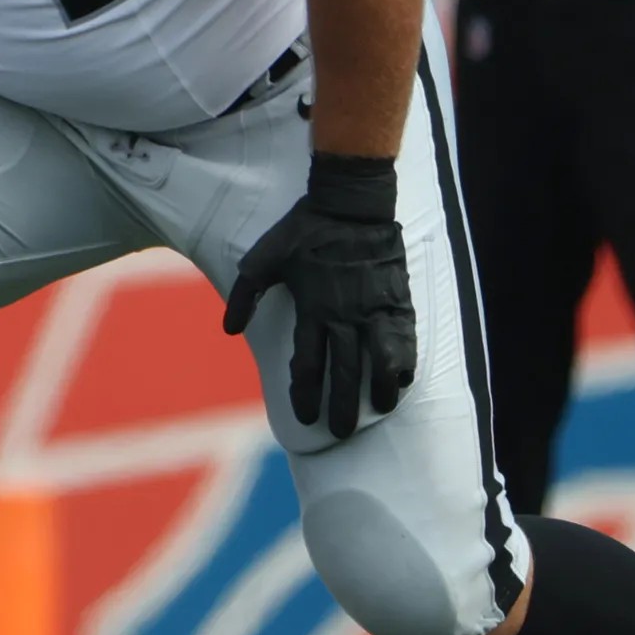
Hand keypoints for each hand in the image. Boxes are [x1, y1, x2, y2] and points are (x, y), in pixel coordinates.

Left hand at [222, 154, 416, 438]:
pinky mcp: (397, 297)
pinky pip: (404, 336)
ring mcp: (375, 306)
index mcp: (313, 308)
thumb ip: (245, 295)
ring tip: (382, 409)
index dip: (305, 394)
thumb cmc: (304, 230)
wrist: (351, 203)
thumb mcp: (264, 258)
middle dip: (343, 405)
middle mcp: (346, 314)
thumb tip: (229, 330)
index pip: (307, 363)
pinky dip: (405, 359)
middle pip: (345, 370)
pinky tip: (405, 379)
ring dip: (381, 387)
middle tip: (341, 432)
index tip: (305, 417)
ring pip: (381, 357)